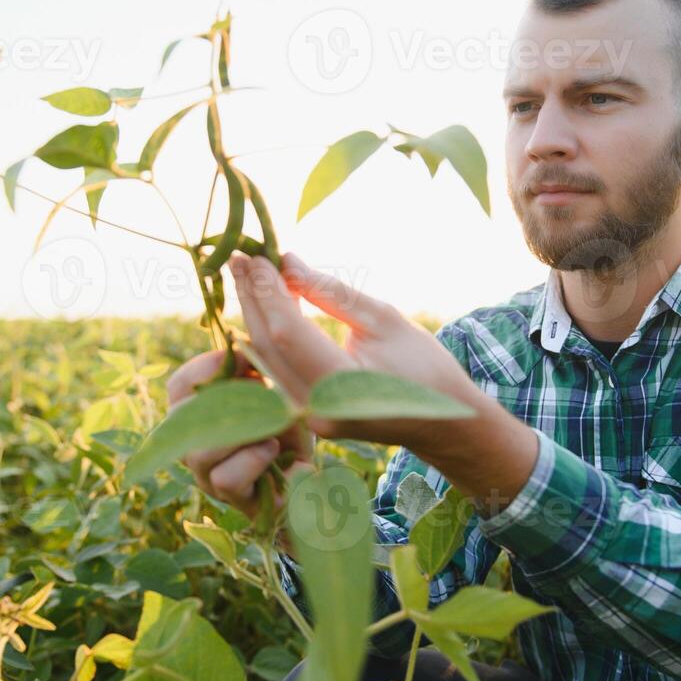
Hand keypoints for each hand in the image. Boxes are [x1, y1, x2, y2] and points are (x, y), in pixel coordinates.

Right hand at [165, 347, 314, 518]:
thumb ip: (251, 366)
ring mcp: (209, 478)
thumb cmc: (287, 423)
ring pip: (199, 454)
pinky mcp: (233, 501)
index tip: (245, 359)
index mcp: (198, 415)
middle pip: (179, 421)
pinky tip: (274, 450)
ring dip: (241, 434)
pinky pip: (226, 479)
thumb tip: (239, 347)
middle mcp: (194, 447)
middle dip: (224, 402)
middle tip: (261, 393)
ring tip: (271, 427)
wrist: (313, 466)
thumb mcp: (272, 388)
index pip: (178, 386)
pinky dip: (254, 459)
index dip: (205, 369)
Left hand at [227, 251, 488, 448]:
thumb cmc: (423, 366)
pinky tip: (264, 303)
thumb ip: (333, 294)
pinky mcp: (304, 416)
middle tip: (239, 257)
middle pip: (268, 346)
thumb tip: (288, 263)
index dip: (268, 292)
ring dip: (255, 314)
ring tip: (246, 273)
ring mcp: (307, 418)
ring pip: (266, 358)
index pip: (289, 333)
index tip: (256, 255)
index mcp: (342, 385)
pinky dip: (268, 334)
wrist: (442, 424)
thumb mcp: (384, 319)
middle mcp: (316, 408)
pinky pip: (276, 369)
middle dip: (252, 298)